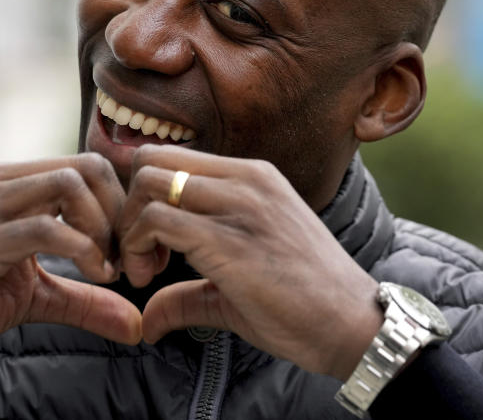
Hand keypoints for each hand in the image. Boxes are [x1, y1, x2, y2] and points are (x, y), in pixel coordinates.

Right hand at [0, 154, 141, 364]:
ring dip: (104, 227)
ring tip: (108, 268)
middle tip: (127, 258)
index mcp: (7, 183)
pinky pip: (44, 227)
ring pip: (69, 183)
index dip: (119, 205)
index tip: (128, 250)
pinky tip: (95, 274)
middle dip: (120, 213)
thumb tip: (136, 325)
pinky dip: (84, 249)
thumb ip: (83, 299)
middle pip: (86, 166)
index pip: (85, 165)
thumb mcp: (28, 294)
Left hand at [117, 145, 381, 379]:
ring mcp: (240, 205)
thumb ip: (189, 292)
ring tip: (146, 271)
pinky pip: (158, 220)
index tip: (153, 245)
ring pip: (149, 182)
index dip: (146, 197)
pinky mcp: (229, 240)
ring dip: (131, 228)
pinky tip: (151, 280)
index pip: (173, 157)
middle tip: (142, 255)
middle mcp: (246, 179)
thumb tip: (147, 321)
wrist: (353, 325)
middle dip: (129, 206)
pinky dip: (138, 248)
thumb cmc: (307, 302)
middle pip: (152, 159)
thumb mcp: (243, 280)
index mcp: (254, 177)